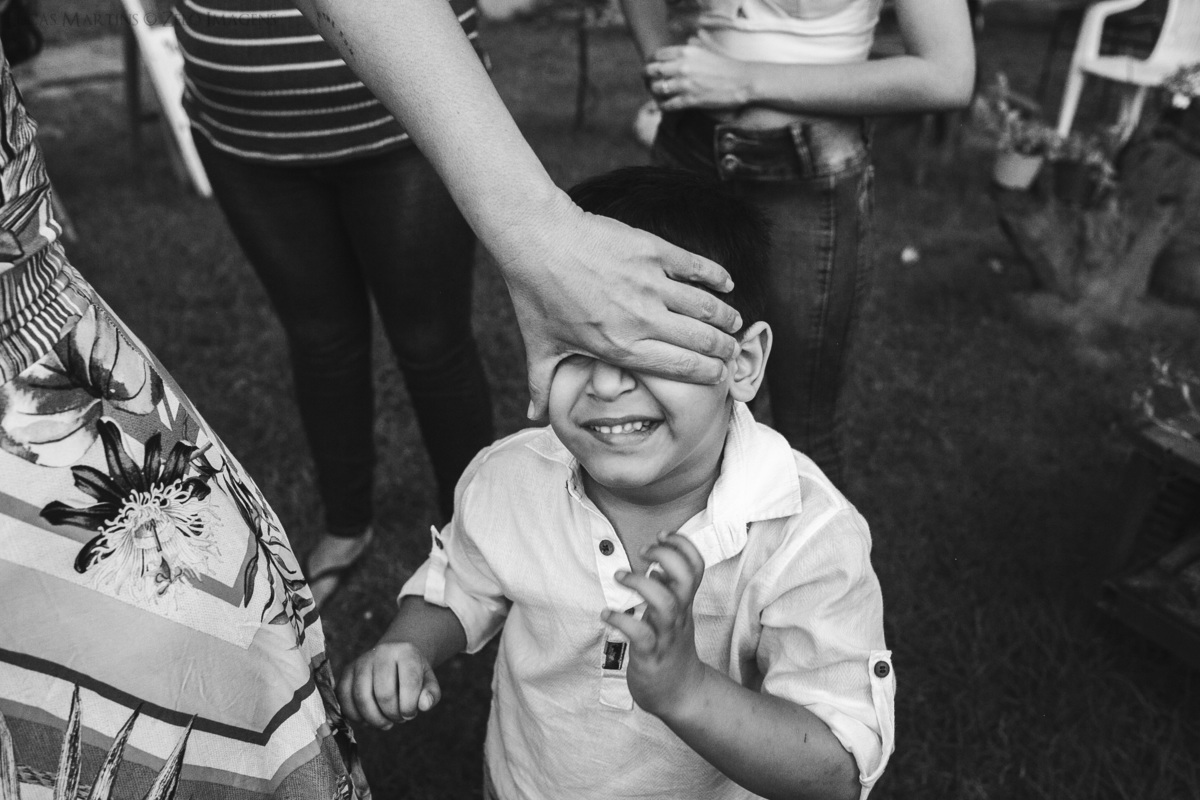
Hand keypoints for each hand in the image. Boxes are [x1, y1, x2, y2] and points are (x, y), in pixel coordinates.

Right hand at [336, 642, 441, 728]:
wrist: (394, 656)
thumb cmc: (413, 673)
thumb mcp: (428, 680)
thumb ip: (431, 693)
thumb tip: (424, 705)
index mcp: (406, 651)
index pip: (409, 683)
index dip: (410, 707)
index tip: (411, 713)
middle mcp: (381, 652)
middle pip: (384, 694)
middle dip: (393, 714)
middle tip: (399, 718)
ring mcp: (361, 661)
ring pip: (361, 698)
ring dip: (375, 719)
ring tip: (386, 722)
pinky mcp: (347, 671)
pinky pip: (344, 699)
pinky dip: (355, 716)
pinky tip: (368, 720)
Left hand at [500, 194, 742, 419]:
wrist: (538, 240)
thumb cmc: (536, 296)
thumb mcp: (539, 347)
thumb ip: (542, 385)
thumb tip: (534, 418)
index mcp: (620, 347)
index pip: (679, 367)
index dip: (708, 373)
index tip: (721, 375)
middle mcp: (641, 319)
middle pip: (700, 339)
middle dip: (724, 349)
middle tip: (733, 351)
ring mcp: (649, 283)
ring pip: (705, 305)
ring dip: (726, 316)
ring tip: (734, 322)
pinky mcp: (652, 251)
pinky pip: (696, 267)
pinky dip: (717, 277)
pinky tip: (727, 284)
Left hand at [601, 533, 708, 718]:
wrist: (681, 695)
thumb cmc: (672, 651)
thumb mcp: (674, 618)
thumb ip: (667, 593)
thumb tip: (656, 570)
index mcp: (684, 604)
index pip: (696, 567)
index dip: (682, 545)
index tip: (662, 535)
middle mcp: (679, 617)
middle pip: (685, 579)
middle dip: (666, 557)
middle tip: (644, 553)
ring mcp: (666, 636)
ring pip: (665, 604)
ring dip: (641, 585)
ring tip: (620, 577)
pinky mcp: (651, 656)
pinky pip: (640, 635)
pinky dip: (622, 620)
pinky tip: (606, 615)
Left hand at [645, 41, 750, 111]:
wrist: (743, 81)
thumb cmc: (726, 66)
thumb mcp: (706, 50)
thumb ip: (692, 46)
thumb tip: (685, 43)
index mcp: (685, 52)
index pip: (657, 55)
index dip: (651, 62)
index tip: (652, 68)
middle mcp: (682, 66)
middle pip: (651, 71)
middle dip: (647, 77)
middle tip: (649, 82)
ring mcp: (685, 84)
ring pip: (656, 89)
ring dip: (655, 93)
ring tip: (657, 95)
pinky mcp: (690, 100)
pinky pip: (667, 105)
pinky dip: (663, 106)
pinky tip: (664, 106)